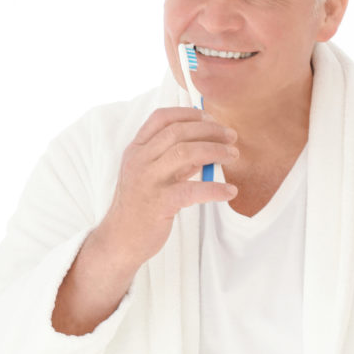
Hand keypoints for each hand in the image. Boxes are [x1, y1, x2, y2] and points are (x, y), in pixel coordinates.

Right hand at [97, 107, 238, 269]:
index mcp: (137, 150)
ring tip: (233, 155)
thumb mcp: (154, 175)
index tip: (211, 117)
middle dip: (209, 130)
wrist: (120, 240)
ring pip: (185, 153)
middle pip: (178, 132)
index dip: (189, 113)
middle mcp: (139, 160)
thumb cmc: (141, 205)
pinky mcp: (159, 203)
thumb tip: (207, 145)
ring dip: (215, 150)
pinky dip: (214, 188)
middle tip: (232, 136)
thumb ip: (176, 160)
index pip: (161, 118)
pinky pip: (192, 190)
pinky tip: (230, 191)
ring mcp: (148, 180)